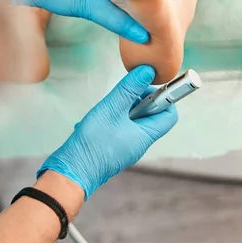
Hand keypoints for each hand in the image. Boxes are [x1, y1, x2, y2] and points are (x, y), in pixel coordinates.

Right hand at [37, 66, 177, 199]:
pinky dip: (109, 120)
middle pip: (149, 115)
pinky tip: (94, 121)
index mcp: (146, 135)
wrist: (72, 171)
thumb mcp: (111, 109)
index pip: (169, 114)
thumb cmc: (93, 143)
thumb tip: (147, 71)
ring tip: (104, 110)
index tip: (145, 87)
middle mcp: (139, 143)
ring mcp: (126, 147)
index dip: (162, 97)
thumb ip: (129, 88)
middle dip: (136, 100)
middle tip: (120, 97)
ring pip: (131, 120)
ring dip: (120, 109)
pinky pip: (118, 128)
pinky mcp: (113, 149)